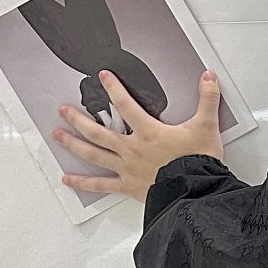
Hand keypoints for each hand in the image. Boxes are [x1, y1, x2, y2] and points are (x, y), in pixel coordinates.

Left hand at [52, 69, 224, 202]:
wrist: (196, 190)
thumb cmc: (198, 161)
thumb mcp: (207, 125)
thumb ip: (208, 99)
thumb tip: (209, 77)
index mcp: (149, 132)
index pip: (126, 105)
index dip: (114, 88)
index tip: (103, 77)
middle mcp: (132, 149)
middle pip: (99, 131)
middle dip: (78, 119)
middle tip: (63, 110)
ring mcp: (127, 168)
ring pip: (94, 154)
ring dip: (74, 144)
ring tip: (58, 136)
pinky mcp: (128, 186)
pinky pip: (101, 185)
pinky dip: (83, 183)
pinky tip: (68, 179)